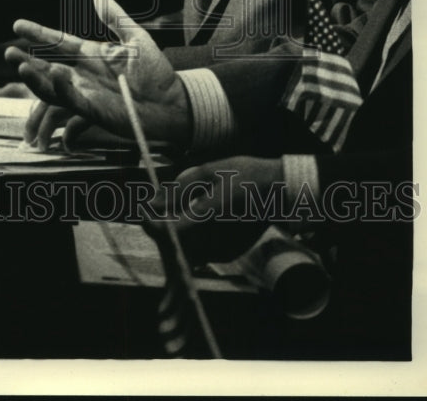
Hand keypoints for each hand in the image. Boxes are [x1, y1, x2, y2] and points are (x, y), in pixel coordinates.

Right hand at [4, 0, 189, 149]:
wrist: (173, 102)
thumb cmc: (156, 73)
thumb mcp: (135, 38)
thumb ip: (115, 17)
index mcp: (92, 55)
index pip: (59, 42)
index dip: (39, 33)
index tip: (17, 24)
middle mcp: (83, 75)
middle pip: (47, 67)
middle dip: (26, 61)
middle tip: (7, 53)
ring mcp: (86, 94)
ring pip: (52, 87)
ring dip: (34, 78)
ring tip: (20, 68)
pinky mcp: (94, 111)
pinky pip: (71, 100)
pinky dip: (61, 89)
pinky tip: (54, 77)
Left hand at [144, 156, 282, 263]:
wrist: (281, 192)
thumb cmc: (245, 176)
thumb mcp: (209, 172)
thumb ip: (179, 189)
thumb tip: (151, 201)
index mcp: (208, 216)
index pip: (168, 230)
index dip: (151, 222)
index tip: (144, 210)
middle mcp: (216, 240)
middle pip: (173, 245)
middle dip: (160, 228)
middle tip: (156, 209)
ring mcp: (223, 251)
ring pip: (185, 251)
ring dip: (174, 235)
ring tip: (173, 212)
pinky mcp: (228, 254)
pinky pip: (200, 252)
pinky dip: (190, 240)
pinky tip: (190, 221)